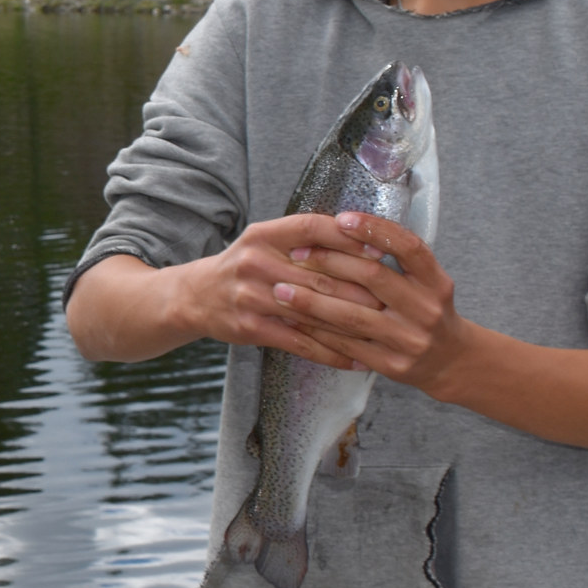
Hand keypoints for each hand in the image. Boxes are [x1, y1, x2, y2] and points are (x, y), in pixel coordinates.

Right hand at [80, 215, 385, 366]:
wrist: (192, 298)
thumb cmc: (240, 268)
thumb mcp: (263, 242)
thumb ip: (303, 239)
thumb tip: (362, 237)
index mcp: (263, 234)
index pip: (312, 227)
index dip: (348, 236)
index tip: (381, 248)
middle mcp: (256, 261)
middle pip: (319, 273)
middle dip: (360, 288)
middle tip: (395, 299)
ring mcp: (251, 296)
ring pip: (312, 310)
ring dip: (351, 324)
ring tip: (383, 332)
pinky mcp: (250, 327)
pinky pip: (298, 341)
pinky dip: (329, 352)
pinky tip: (354, 359)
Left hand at [269, 210, 475, 395]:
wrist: (450, 361)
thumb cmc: (425, 310)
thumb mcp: (426, 281)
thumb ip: (396, 259)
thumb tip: (344, 226)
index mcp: (436, 282)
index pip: (408, 247)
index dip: (375, 230)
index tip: (342, 219)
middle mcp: (426, 309)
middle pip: (373, 277)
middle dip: (329, 262)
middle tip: (296, 254)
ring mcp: (409, 339)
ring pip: (352, 316)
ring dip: (312, 302)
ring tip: (281, 290)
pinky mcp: (392, 365)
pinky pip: (346, 345)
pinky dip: (317, 331)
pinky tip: (294, 321)